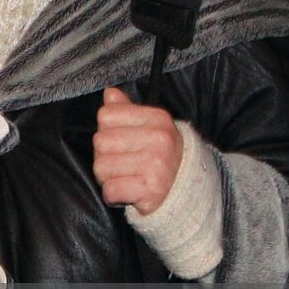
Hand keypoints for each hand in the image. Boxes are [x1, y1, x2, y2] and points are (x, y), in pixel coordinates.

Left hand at [92, 86, 182, 214]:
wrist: (188, 196)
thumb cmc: (161, 159)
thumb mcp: (149, 129)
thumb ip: (126, 110)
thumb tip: (109, 93)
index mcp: (157, 118)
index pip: (105, 115)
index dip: (107, 132)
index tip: (124, 144)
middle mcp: (159, 138)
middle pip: (100, 142)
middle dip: (105, 157)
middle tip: (126, 166)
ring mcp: (157, 163)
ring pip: (101, 167)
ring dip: (108, 178)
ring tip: (128, 179)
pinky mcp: (151, 189)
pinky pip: (110, 190)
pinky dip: (114, 195)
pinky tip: (129, 194)